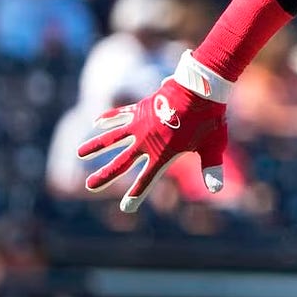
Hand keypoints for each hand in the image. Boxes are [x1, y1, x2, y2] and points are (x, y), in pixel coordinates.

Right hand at [77, 51, 231, 212]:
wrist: (200, 88)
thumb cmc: (209, 118)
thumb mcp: (213, 146)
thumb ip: (211, 168)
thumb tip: (217, 190)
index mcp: (162, 154)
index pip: (147, 180)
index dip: (136, 195)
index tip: (126, 207)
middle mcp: (146, 141)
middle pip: (121, 162)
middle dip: (105, 175)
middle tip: (89, 185)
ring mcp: (141, 123)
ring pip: (113, 137)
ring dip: (96, 145)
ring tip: (80, 152)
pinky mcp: (141, 108)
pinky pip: (121, 114)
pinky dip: (109, 118)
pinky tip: (97, 122)